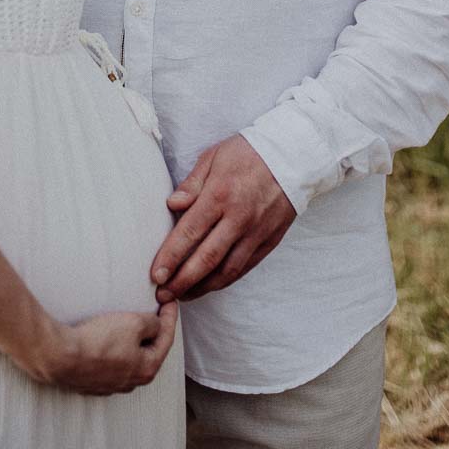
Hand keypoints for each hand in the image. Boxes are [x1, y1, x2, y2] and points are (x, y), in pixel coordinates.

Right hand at [39, 303, 178, 395]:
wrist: (61, 357)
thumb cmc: (99, 341)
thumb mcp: (134, 323)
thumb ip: (152, 324)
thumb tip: (155, 326)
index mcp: (147, 369)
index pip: (166, 340)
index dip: (170, 317)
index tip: (171, 302)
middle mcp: (131, 382)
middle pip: (148, 352)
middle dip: (154, 332)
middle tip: (155, 313)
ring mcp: (110, 385)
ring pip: (128, 360)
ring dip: (132, 343)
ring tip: (130, 326)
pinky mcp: (91, 382)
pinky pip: (109, 363)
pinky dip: (113, 350)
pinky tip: (107, 339)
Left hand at [151, 134, 295, 302]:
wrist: (293, 155)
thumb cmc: (248, 153)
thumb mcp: (214, 156)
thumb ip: (192, 184)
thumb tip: (172, 204)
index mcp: (220, 195)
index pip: (190, 232)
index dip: (170, 257)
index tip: (156, 275)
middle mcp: (238, 218)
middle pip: (207, 259)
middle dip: (182, 281)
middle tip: (163, 295)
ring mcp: (256, 232)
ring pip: (227, 271)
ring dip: (203, 288)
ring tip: (183, 296)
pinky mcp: (269, 241)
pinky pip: (245, 268)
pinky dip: (225, 281)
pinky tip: (210, 285)